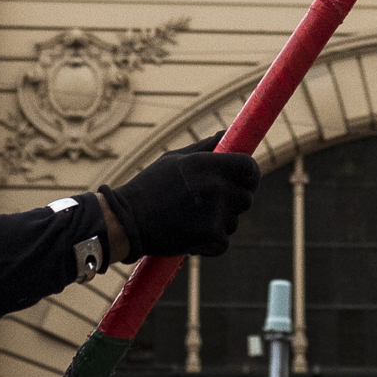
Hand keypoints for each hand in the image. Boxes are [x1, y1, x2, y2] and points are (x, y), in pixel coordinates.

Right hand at [105, 138, 258, 259]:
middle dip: (234, 200)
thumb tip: (225, 134)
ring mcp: (215, 213)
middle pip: (246, 197)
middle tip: (213, 203)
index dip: (249, 174)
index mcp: (208, 164)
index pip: (249, 167)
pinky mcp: (210, 237)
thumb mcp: (175, 159)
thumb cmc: (150, 186)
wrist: (127, 221)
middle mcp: (216, 187)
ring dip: (220, 222)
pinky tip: (191, 235)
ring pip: (234, 221)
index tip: (243, 179)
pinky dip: (210, 243)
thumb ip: (205, 148)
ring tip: (192, 219)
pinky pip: (223, 241)